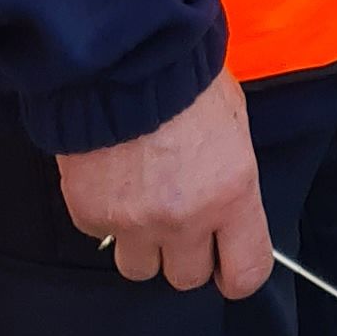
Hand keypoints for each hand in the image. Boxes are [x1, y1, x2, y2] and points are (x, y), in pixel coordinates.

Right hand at [58, 71, 271, 296]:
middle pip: (187, 279)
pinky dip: (106, 215)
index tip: (227, 264)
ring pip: (139, 269)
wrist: (120, 56)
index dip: (236, 273)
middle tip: (179, 220)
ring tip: (141, 204)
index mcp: (231, 194)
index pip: (245, 273)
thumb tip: (227, 204)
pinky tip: (111, 178)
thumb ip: (231, 178)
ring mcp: (134, 222)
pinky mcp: (91, 214)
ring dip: (142, 245)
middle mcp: (185, 219)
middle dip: (185, 254)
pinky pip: (101, 234)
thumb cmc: (185, 78)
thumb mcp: (233, 123)